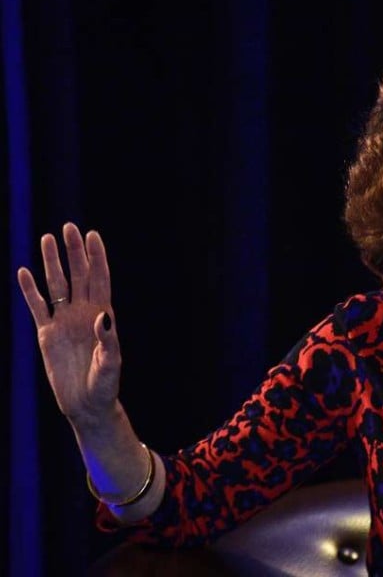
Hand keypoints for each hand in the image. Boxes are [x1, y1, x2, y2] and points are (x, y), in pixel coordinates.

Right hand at [17, 222, 121, 425]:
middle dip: (74, 251)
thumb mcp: (111, 363)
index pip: (100, 278)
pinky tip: (23, 271)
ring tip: (46, 238)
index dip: (96, 257)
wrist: (85, 404)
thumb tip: (102, 316)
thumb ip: (108, 340)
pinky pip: (37, 307)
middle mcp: (83, 312)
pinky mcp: (46, 334)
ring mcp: (64, 321)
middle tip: (68, 227)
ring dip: (51, 262)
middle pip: (78, 275)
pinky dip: (30, 290)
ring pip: (56, 285)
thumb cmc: (104, 384)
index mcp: (103, 314)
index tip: (92, 235)